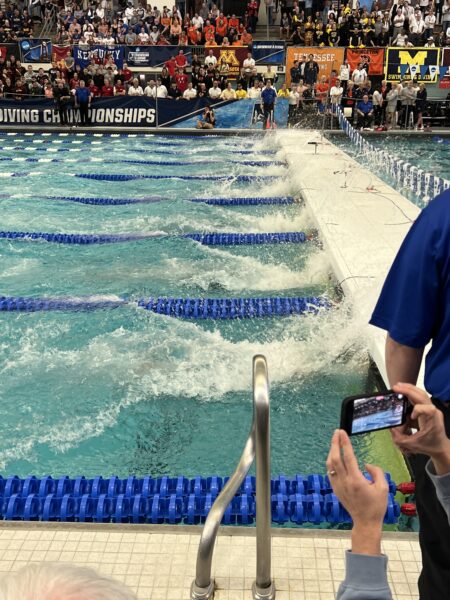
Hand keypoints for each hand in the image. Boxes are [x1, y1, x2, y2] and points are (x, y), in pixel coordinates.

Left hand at [326, 430, 387, 554]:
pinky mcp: (335, 489)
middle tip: (336, 432)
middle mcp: (345, 482)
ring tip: (335, 442)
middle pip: (335, 458)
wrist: (365, 522)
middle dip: (334, 443)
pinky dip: (331, 462)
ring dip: (331, 451)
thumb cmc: (376, 506)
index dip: (344, 443)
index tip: (342, 432)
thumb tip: (366, 464)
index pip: (348, 457)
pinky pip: (330, 472)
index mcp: (356, 480)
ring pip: (330, 465)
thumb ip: (376, 472)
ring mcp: (338, 486)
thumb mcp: (383, 488)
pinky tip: (334, 457)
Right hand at [391, 383, 449, 474]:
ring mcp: (432, 409)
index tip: (411, 417)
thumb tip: (391, 428)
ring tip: (398, 386)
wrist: (440, 446)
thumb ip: (399, 438)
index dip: (418, 410)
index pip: (428, 409)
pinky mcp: (428, 408)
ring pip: (421, 394)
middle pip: (422, 396)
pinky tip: (403, 390)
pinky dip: (411, 392)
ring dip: (409, 388)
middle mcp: (434, 412)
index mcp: (432, 421)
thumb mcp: (413, 445)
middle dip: (408, 390)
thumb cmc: (429, 445)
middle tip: (395, 388)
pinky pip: (420, 397)